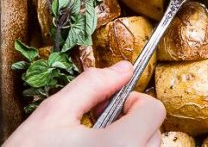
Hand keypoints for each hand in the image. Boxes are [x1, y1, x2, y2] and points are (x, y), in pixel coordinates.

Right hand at [4, 61, 165, 146]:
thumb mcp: (53, 115)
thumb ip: (92, 85)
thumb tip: (123, 69)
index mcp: (118, 146)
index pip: (154, 111)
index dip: (133, 101)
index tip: (112, 105)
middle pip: (154, 135)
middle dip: (132, 123)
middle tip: (98, 126)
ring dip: (130, 143)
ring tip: (94, 146)